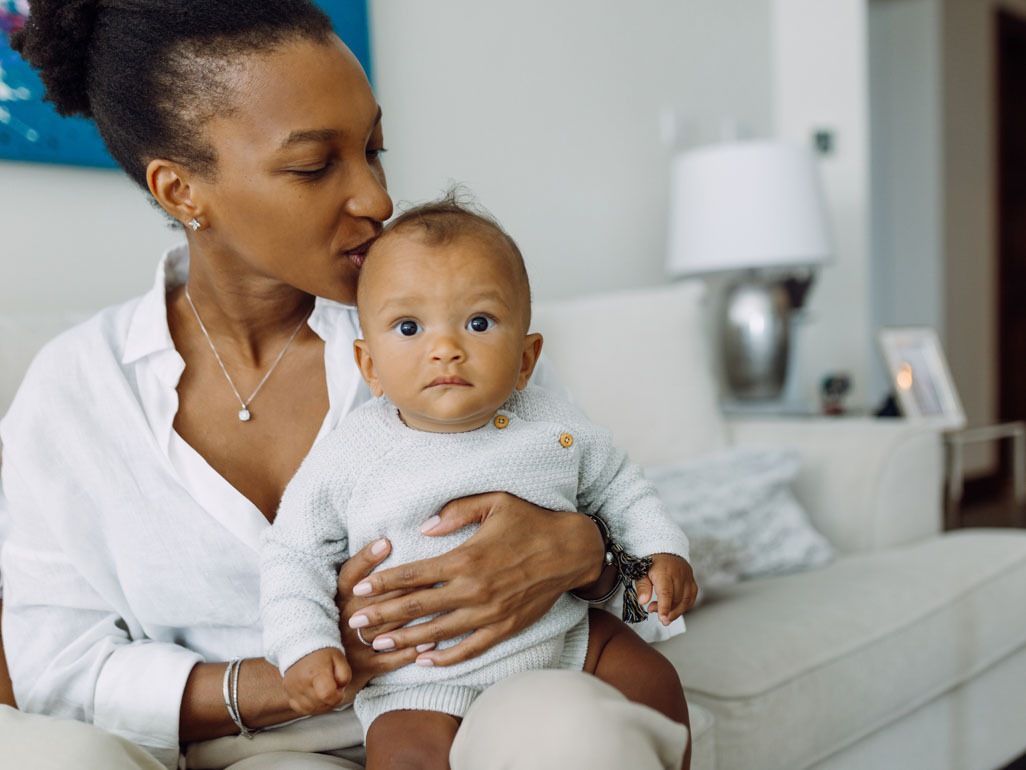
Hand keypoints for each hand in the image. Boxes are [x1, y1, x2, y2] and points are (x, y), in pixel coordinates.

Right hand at [282, 648, 350, 715]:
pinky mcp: (288, 693)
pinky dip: (311, 707)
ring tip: (325, 692)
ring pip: (311, 709)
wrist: (301, 647)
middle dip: (332, 701)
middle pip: (320, 704)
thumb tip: (340, 691)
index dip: (338, 697)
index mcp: (315, 672)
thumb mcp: (339, 658)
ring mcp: (293, 689)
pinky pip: (301, 709)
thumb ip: (345, 676)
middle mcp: (301, 682)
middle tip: (334, 689)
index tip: (340, 691)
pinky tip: (316, 697)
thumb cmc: (322, 653)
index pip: (327, 694)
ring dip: (322, 706)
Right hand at [336, 538, 423, 694]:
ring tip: (439, 602)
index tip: (385, 542)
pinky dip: (410, 650)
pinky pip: (389, 659)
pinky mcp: (363, 668)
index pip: (350, 576)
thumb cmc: (344, 627)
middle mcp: (345, 620)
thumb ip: (363, 581)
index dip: (366, 559)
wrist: (323, 676)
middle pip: (376, 599)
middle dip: (406, 585)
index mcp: (339, 600)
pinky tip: (431, 641)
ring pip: (386, 627)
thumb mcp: (345, 602)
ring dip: (413, 615)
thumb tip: (386, 542)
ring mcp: (353, 646)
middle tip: (433, 571)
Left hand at [344, 492, 604, 666]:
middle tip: (355, 623)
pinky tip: (425, 661)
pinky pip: (469, 648)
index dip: (384, 583)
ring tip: (379, 644)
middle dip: (383, 616)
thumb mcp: (494, 502)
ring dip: (406, 639)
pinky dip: (445, 657)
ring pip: (438, 632)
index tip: (360, 590)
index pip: (415, 574)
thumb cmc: (530, 521)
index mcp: (467, 558)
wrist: (571, 550)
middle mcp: (474, 590)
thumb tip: (424, 527)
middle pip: (418, 607)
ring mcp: (489, 613)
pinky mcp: (504, 628)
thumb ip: (455, 511)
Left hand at [635, 553, 697, 625]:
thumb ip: (642, 587)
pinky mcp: (692, 583)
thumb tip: (643, 602)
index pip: (666, 592)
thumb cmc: (652, 563)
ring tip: (663, 615)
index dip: (664, 607)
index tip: (662, 618)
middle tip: (652, 610)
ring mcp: (687, 579)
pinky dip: (683, 607)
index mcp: (664, 572)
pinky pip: (691, 599)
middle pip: (676, 599)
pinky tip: (674, 610)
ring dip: (675, 612)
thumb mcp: (641, 572)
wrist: (666, 551)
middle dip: (666, 610)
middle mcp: (679, 575)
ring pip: (685, 601)